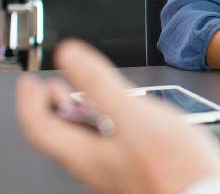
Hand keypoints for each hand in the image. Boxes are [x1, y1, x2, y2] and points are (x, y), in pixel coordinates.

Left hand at [16, 40, 219, 193]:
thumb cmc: (175, 166)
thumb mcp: (134, 115)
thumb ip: (99, 84)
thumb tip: (70, 56)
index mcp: (86, 155)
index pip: (41, 128)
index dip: (31, 102)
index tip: (31, 82)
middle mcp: (96, 169)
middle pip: (61, 138)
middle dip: (54, 108)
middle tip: (51, 87)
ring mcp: (116, 175)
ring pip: (85, 144)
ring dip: (80, 118)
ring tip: (84, 99)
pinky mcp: (137, 176)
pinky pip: (108, 150)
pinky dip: (105, 129)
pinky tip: (123, 122)